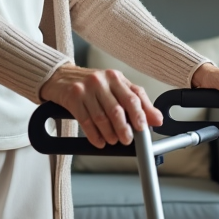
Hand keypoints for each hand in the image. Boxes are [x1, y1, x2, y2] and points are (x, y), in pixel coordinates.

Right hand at [39, 65, 162, 147]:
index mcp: (115, 77)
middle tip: (127, 140)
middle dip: (124, 129)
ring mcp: (86, 89)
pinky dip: (95, 136)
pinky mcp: (73, 98)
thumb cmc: (92, 84)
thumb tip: (157, 120)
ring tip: (113, 141)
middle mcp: (101, 81)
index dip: (140, 115)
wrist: (61, 77)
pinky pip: (86, 122)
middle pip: (117, 110)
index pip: (132, 97)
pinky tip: (100, 141)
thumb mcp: (116, 88)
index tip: (143, 129)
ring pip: (101, 118)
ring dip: (109, 134)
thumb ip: (137, 102)